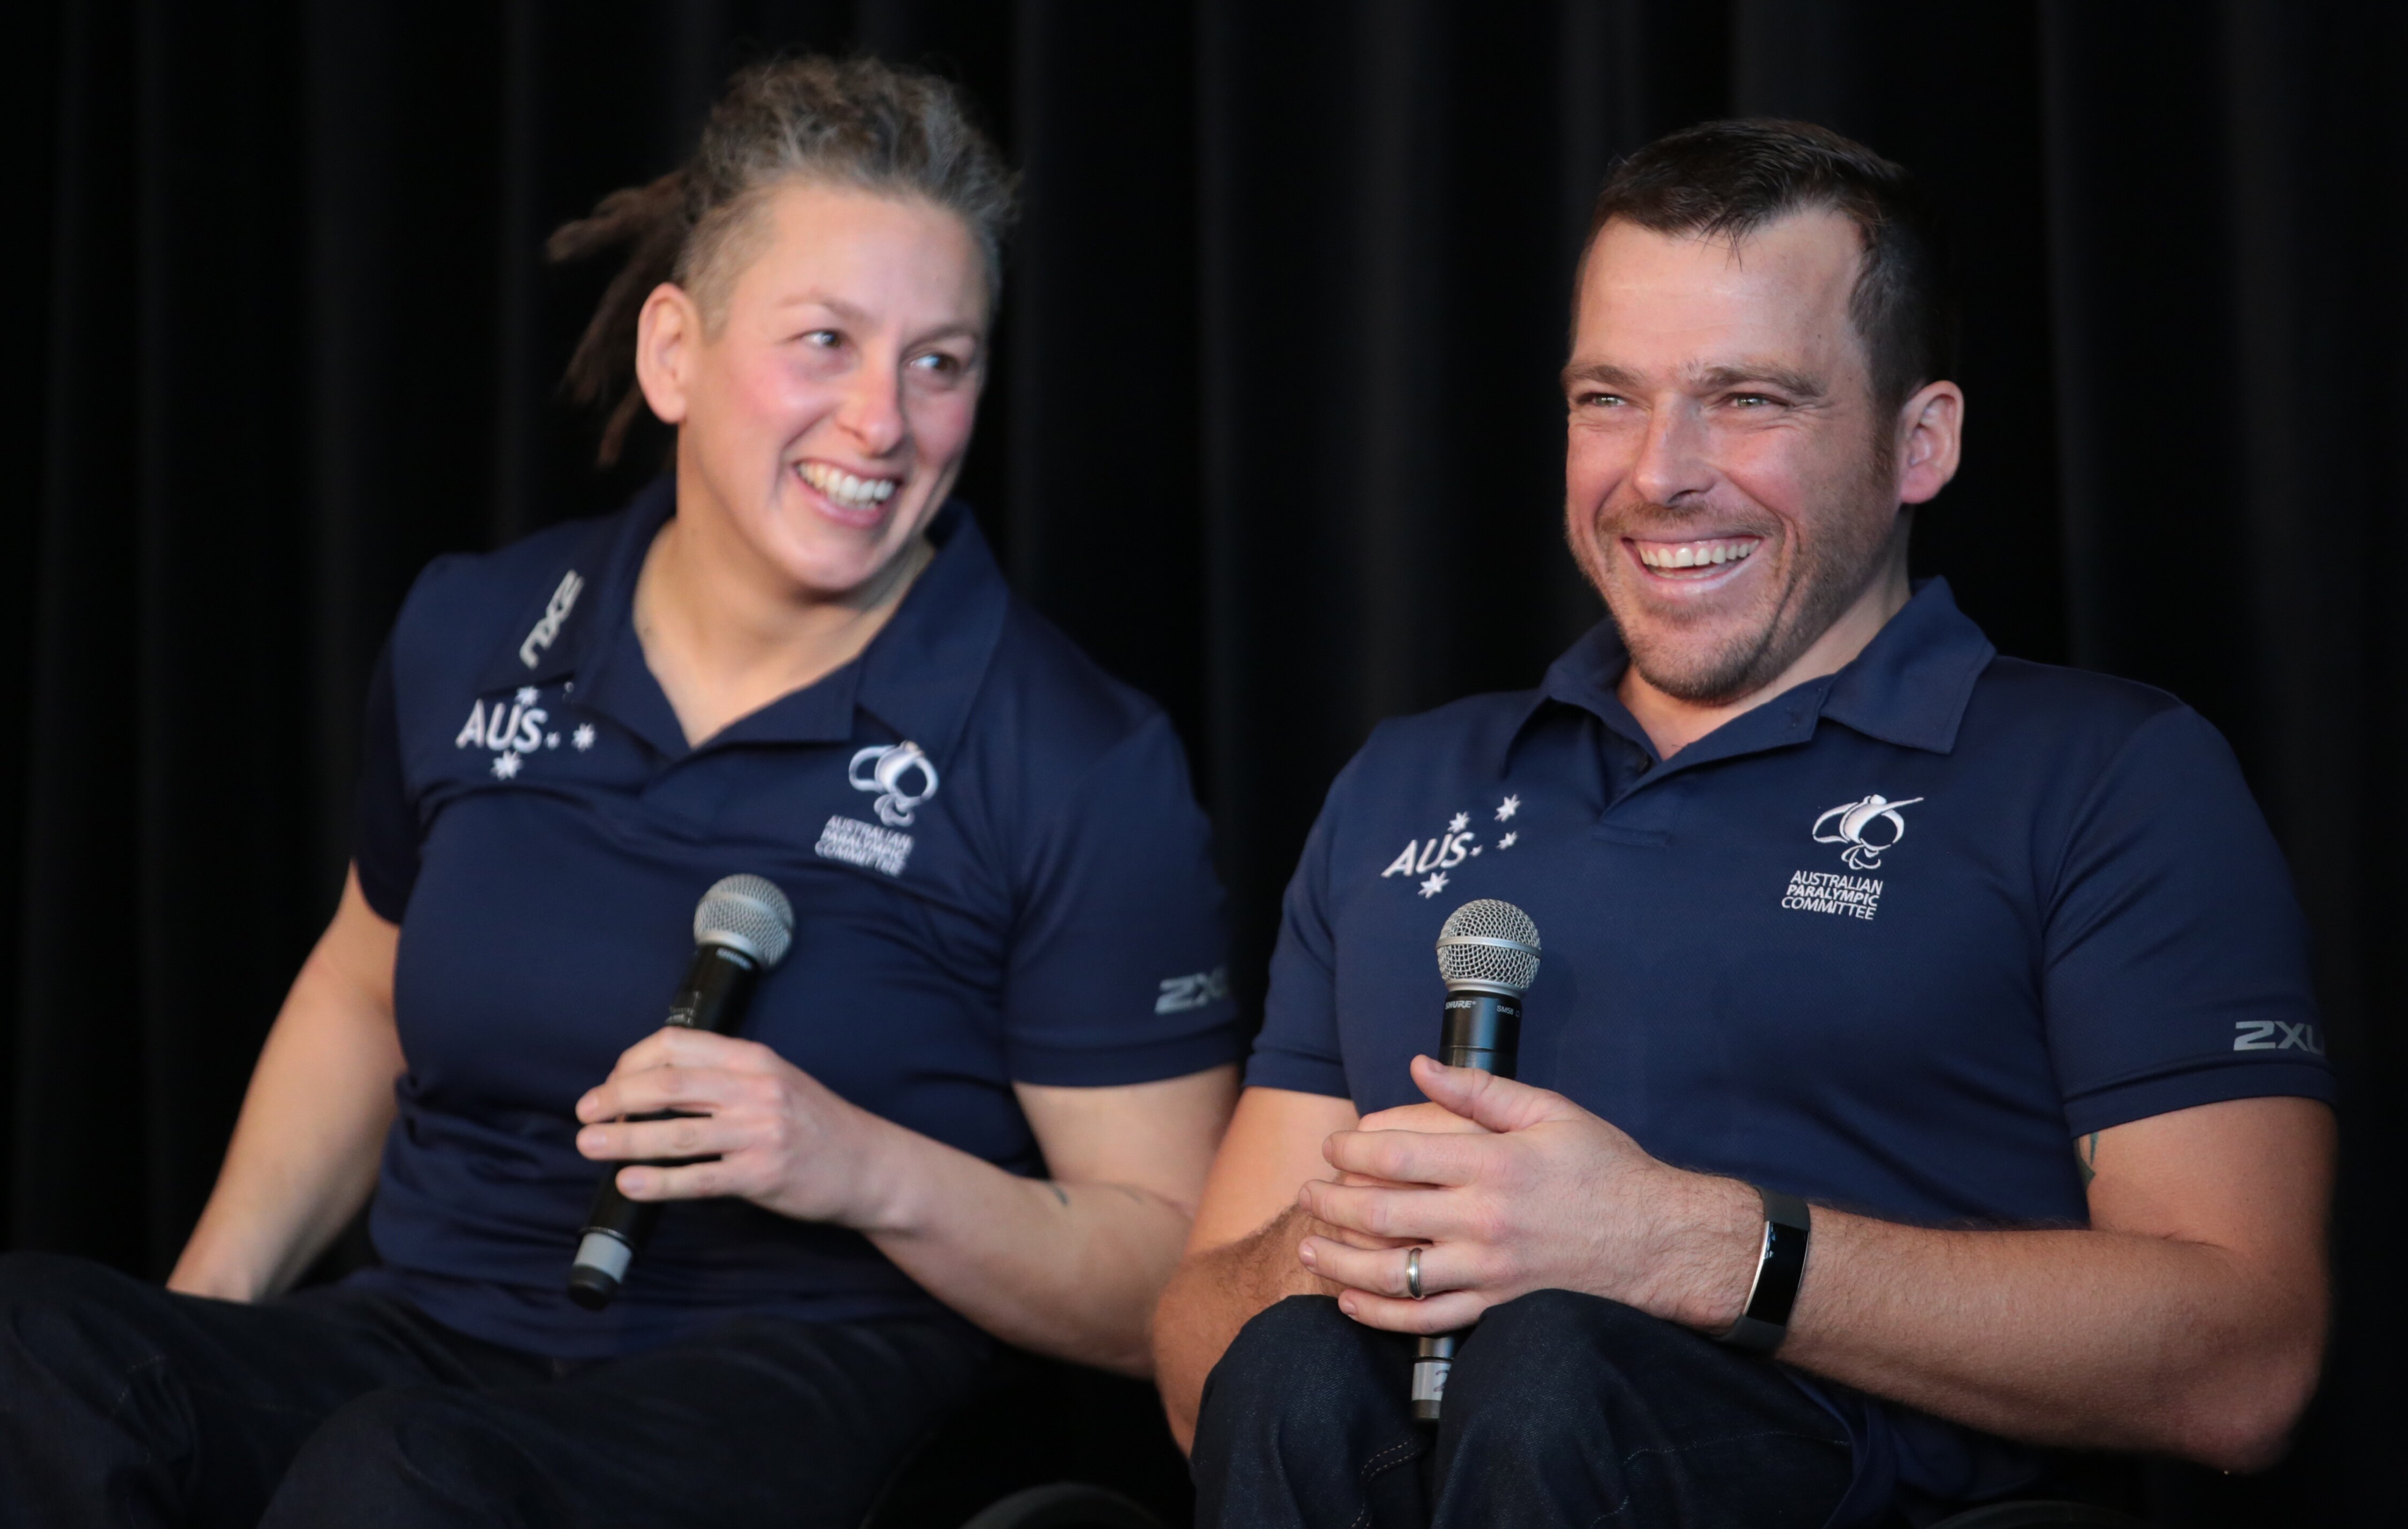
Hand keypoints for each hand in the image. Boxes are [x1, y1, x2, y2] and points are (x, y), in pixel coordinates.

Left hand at [573, 1028, 895, 1225]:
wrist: (868, 1165)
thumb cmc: (814, 1125)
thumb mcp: (773, 1082)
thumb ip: (723, 1079)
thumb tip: (651, 1089)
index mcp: (753, 1059)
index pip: (677, 1046)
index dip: (631, 1063)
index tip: (609, 1084)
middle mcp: (756, 1089)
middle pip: (670, 1084)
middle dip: (616, 1098)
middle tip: (586, 1114)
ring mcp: (761, 1132)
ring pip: (679, 1131)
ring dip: (625, 1140)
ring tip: (590, 1146)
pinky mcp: (763, 1174)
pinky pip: (701, 1179)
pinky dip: (660, 1182)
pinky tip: (631, 1184)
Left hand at [1293, 1055, 1761, 1335]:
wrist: (1658, 1240)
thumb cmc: (1604, 1168)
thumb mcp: (1549, 1110)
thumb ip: (1479, 1089)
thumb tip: (1418, 1065)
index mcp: (1493, 1164)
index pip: (1398, 1154)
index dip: (1352, 1149)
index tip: (1334, 1146)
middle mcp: (1484, 1220)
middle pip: (1382, 1214)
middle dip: (1331, 1203)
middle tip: (1308, 1194)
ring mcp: (1489, 1271)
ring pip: (1393, 1275)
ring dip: (1341, 1264)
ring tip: (1311, 1249)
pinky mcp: (1497, 1308)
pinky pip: (1427, 1320)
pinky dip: (1381, 1316)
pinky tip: (1351, 1303)